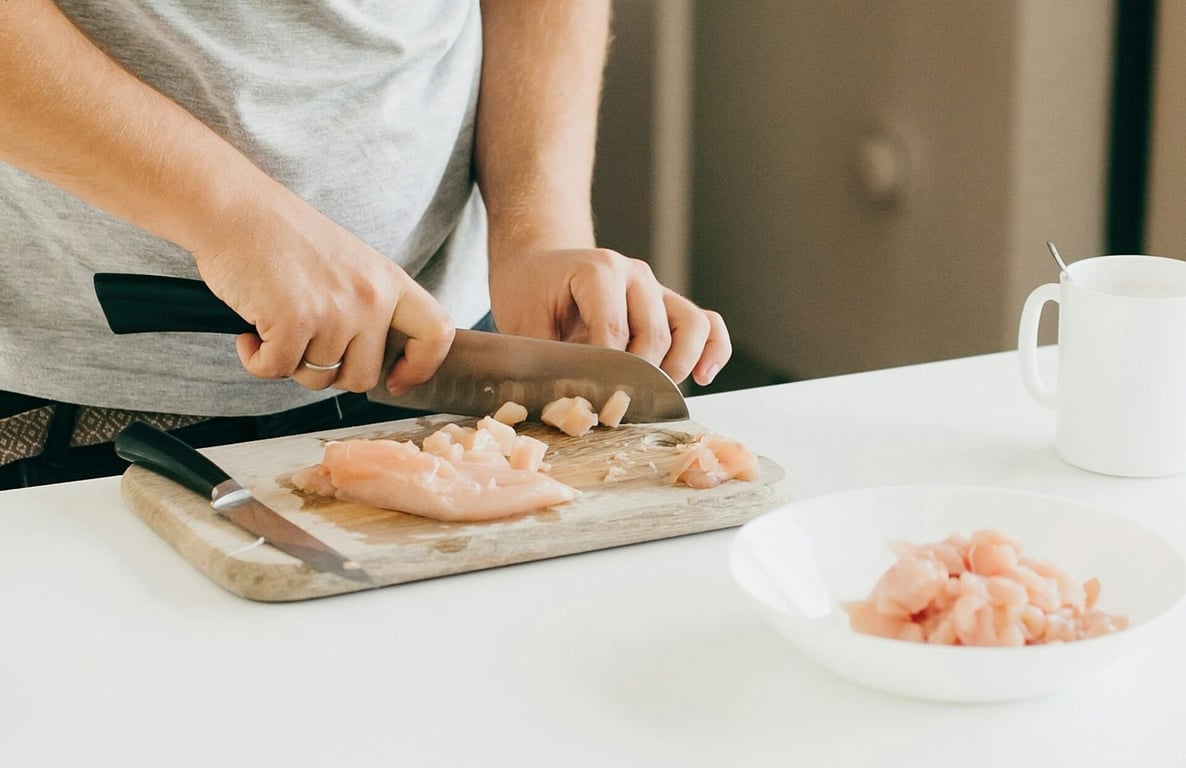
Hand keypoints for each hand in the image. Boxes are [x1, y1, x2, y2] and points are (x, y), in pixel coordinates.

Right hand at [192, 187, 454, 393]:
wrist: (233, 207)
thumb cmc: (280, 235)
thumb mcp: (348, 263)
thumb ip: (368, 304)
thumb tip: (370, 360)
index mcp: (388, 280)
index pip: (437, 334)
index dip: (421, 367)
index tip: (397, 380)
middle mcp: (370, 298)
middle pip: (364, 376)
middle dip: (330, 372)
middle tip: (303, 345)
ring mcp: (335, 311)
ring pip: (318, 377)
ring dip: (289, 361)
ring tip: (274, 325)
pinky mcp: (294, 321)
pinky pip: (276, 370)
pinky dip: (256, 360)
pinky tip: (248, 334)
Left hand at [488, 246, 730, 385]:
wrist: (539, 266)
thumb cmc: (529, 293)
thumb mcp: (524, 324)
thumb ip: (547, 358)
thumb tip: (571, 401)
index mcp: (598, 271)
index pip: (615, 330)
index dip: (608, 371)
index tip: (597, 398)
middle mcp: (635, 275)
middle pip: (656, 333)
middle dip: (641, 375)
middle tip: (620, 403)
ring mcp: (656, 288)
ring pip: (693, 325)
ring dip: (680, 365)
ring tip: (660, 391)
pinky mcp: (669, 304)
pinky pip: (708, 323)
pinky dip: (714, 350)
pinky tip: (702, 376)